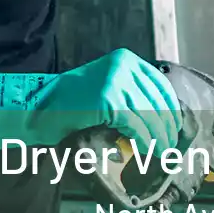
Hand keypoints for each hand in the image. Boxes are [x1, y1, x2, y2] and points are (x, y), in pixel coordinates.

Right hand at [34, 49, 183, 152]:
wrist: (38, 108)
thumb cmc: (70, 104)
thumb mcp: (105, 88)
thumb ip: (130, 95)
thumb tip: (161, 118)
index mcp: (125, 60)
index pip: (160, 86)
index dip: (171, 110)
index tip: (175, 127)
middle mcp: (123, 66)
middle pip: (158, 102)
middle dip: (167, 127)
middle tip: (170, 146)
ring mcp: (115, 81)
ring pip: (150, 116)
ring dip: (158, 138)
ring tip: (161, 153)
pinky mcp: (108, 99)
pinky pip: (136, 125)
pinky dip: (144, 141)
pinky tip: (146, 150)